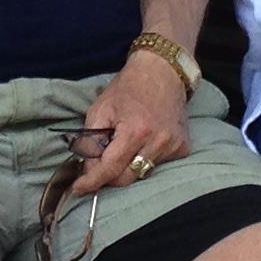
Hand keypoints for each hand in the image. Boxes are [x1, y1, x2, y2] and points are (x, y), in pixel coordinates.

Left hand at [71, 55, 191, 196]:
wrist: (163, 72)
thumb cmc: (129, 87)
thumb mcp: (100, 108)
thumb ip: (91, 140)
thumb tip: (87, 168)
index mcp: (135, 130)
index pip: (110, 168)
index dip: (91, 181)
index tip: (78, 189)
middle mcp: (158, 142)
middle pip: (126, 178)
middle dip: (107, 175)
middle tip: (98, 163)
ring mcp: (173, 146)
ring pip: (141, 173)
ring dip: (127, 165)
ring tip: (124, 142)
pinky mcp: (182, 148)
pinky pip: (157, 165)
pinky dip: (144, 159)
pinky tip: (144, 140)